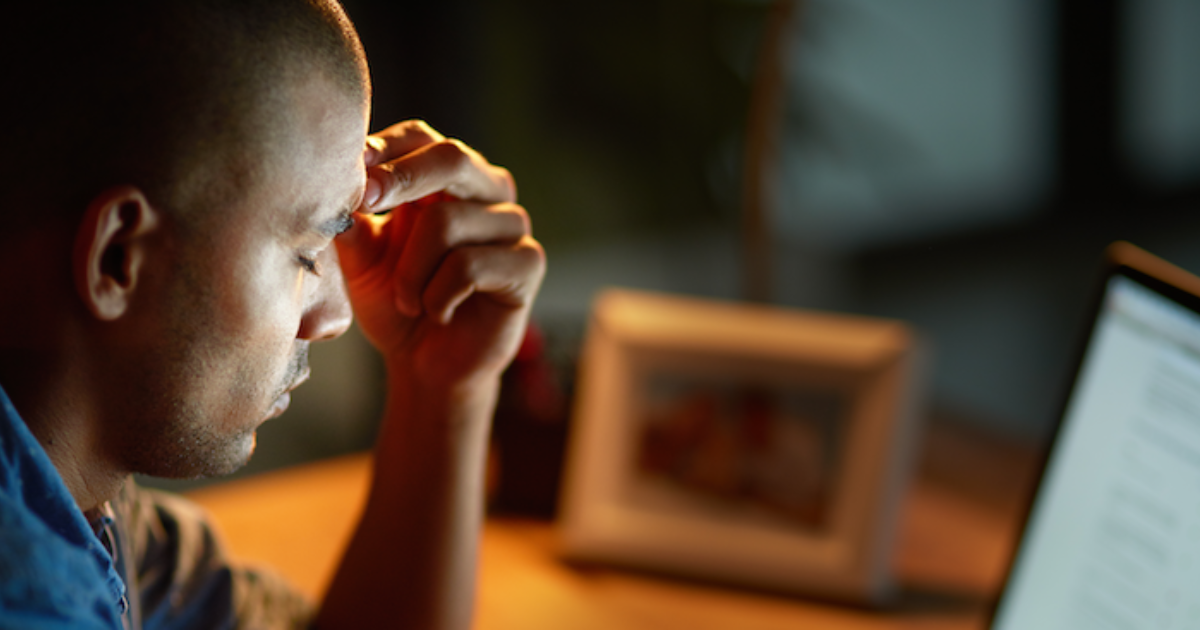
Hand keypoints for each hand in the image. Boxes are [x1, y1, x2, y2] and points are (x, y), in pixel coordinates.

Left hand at [335, 121, 544, 391]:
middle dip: (400, 179)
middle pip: (452, 157)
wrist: (426, 366)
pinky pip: (469, 266)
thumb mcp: (362, 260)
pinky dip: (437, 296)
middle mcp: (487, 192)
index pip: (423, 137)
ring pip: (447, 222)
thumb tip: (338, 187)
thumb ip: (353, 222)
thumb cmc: (397, 305)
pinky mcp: (528, 264)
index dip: (387, 149)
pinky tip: (438, 313)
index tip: (351, 171)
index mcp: (447, 179)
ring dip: (410, 272)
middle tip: (363, 203)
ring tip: (407, 302)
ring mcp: (512, 226)